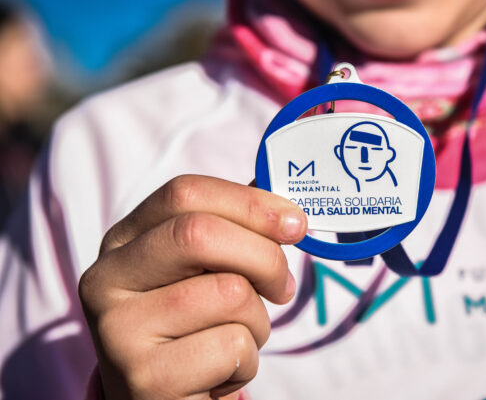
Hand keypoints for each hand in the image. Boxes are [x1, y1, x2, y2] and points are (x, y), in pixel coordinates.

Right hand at [79, 175, 306, 399]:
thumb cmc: (191, 328)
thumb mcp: (202, 273)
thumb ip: (233, 229)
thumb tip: (280, 195)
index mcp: (123, 241)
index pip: (185, 194)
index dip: (250, 202)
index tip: (294, 222)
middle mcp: (106, 278)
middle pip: (201, 234)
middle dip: (265, 257)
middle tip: (284, 286)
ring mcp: (118, 330)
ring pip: (229, 294)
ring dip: (258, 320)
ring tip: (235, 337)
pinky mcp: (145, 377)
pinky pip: (232, 346)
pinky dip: (247, 360)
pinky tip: (218, 372)